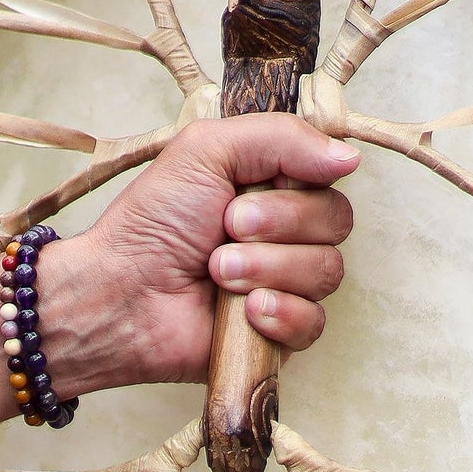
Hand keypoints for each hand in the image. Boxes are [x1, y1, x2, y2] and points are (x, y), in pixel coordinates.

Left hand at [74, 115, 358, 385]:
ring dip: (267, 268)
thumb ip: (281, 138)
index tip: (251, 185)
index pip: (330, 177)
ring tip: (217, 272)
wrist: (121, 291)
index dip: (300, 182)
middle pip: (337, 221)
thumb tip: (351, 156)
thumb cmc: (154, 220)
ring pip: (327, 271)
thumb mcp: (207, 150)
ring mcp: (287, 284)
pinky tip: (244, 311)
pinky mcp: (281, 333)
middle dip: (279, 223)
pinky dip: (280, 313)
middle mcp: (288, 233)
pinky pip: (315, 322)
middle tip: (226, 228)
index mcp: (275, 186)